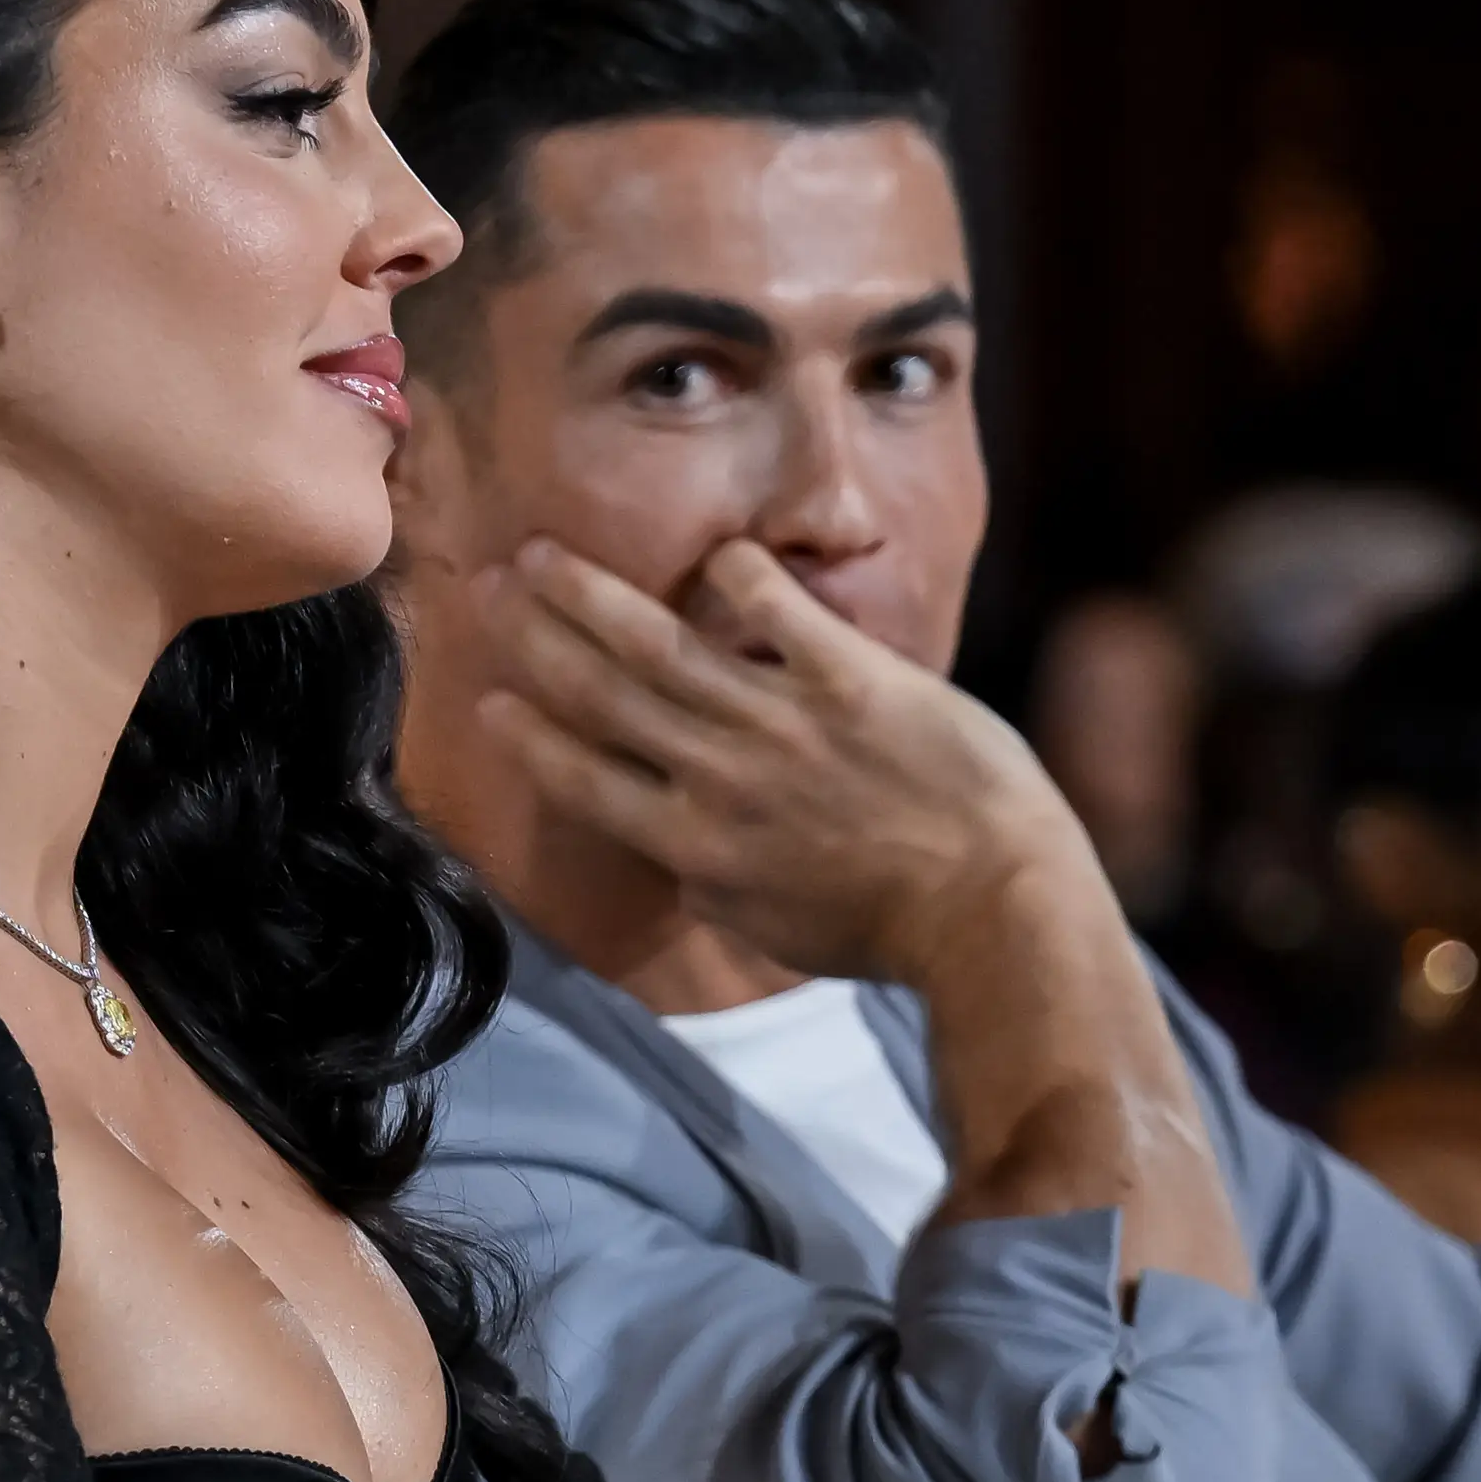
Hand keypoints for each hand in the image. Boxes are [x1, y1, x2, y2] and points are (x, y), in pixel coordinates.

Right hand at [472, 536, 1121, 987]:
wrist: (995, 909)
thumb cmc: (891, 929)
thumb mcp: (773, 928)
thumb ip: (712, 883)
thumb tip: (675, 851)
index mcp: (695, 848)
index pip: (586, 779)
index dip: (529, 734)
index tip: (485, 696)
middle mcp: (720, 780)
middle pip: (604, 695)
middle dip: (536, 637)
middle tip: (486, 588)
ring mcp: (782, 725)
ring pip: (662, 646)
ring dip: (593, 597)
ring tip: (542, 555)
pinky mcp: (851, 682)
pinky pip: (779, 610)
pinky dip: (739, 576)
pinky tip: (714, 552)